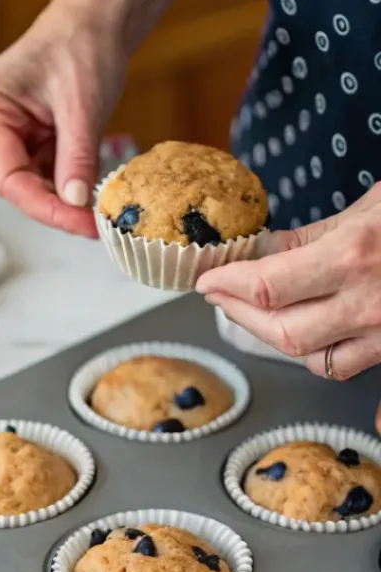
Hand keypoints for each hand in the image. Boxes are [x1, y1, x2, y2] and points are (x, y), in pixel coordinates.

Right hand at [0, 4, 125, 236]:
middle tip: (92, 222)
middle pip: (15, 184)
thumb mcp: (83, 108)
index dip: (42, 206)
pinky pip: (42, 173)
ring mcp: (4, 133)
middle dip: (55, 205)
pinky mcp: (24, 139)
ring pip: (30, 184)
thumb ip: (76, 160)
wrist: (96, 19)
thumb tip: (75, 204)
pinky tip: (89, 193)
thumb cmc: (82, 43)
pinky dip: (67, 185)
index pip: (6, 177)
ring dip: (62, 198)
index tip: (76, 220)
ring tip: (96, 209)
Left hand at [196, 185, 380, 379]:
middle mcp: (370, 302)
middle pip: (281, 331)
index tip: (207, 277)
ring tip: (250, 313)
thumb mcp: (373, 205)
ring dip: (271, 338)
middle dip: (239, 315)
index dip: (226, 285)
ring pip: (310, 358)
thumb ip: (313, 235)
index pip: (266, 285)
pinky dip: (313, 354)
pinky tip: (300, 332)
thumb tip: (265, 250)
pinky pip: (344, 365)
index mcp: (357, 255)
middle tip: (219, 295)